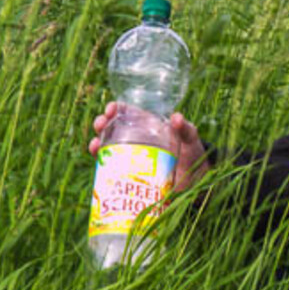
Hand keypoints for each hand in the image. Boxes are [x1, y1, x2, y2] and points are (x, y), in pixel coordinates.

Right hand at [89, 102, 211, 192]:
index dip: (116, 108)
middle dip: (102, 123)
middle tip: (100, 125)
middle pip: (113, 127)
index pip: (128, 112)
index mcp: (148, 126)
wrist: (194, 181)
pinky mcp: (130, 172)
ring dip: (97, 143)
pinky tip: (98, 162)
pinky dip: (102, 163)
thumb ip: (186, 129)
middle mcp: (136, 139)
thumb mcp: (191, 139)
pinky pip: (111, 166)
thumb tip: (176, 118)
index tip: (111, 108)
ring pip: (108, 146)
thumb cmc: (192, 153)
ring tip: (93, 145)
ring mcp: (131, 156)